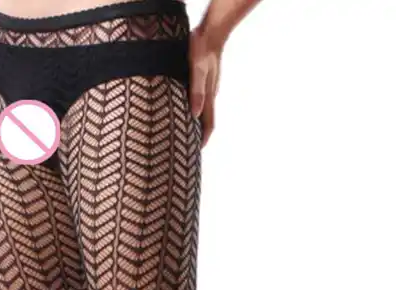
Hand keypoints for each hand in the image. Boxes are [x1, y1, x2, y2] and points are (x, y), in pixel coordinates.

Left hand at [189, 26, 221, 147]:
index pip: (208, 125)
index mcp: (208, 97)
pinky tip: (186, 108)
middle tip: (188, 148)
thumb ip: (196, 91)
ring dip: (196, 123)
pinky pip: (199, 100)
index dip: (203, 139)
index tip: (196, 152)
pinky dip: (194, 109)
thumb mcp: (197, 70)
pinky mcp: (204, 80)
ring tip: (185, 132)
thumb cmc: (201, 49)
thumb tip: (194, 114)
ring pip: (203, 111)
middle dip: (199, 135)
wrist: (211, 31)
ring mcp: (208, 87)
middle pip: (206, 121)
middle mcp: (210, 95)